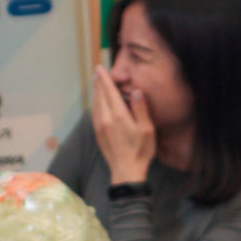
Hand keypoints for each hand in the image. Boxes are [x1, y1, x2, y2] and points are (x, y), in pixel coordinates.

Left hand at [91, 63, 155, 184]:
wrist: (126, 172)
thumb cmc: (140, 151)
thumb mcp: (146, 129)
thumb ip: (140, 108)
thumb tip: (135, 91)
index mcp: (118, 115)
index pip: (109, 91)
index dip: (105, 78)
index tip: (100, 68)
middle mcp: (106, 119)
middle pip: (100, 95)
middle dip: (99, 82)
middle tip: (98, 72)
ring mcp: (99, 127)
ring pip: (95, 104)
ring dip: (96, 92)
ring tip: (97, 83)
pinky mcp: (97, 134)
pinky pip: (94, 113)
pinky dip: (95, 103)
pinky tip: (97, 102)